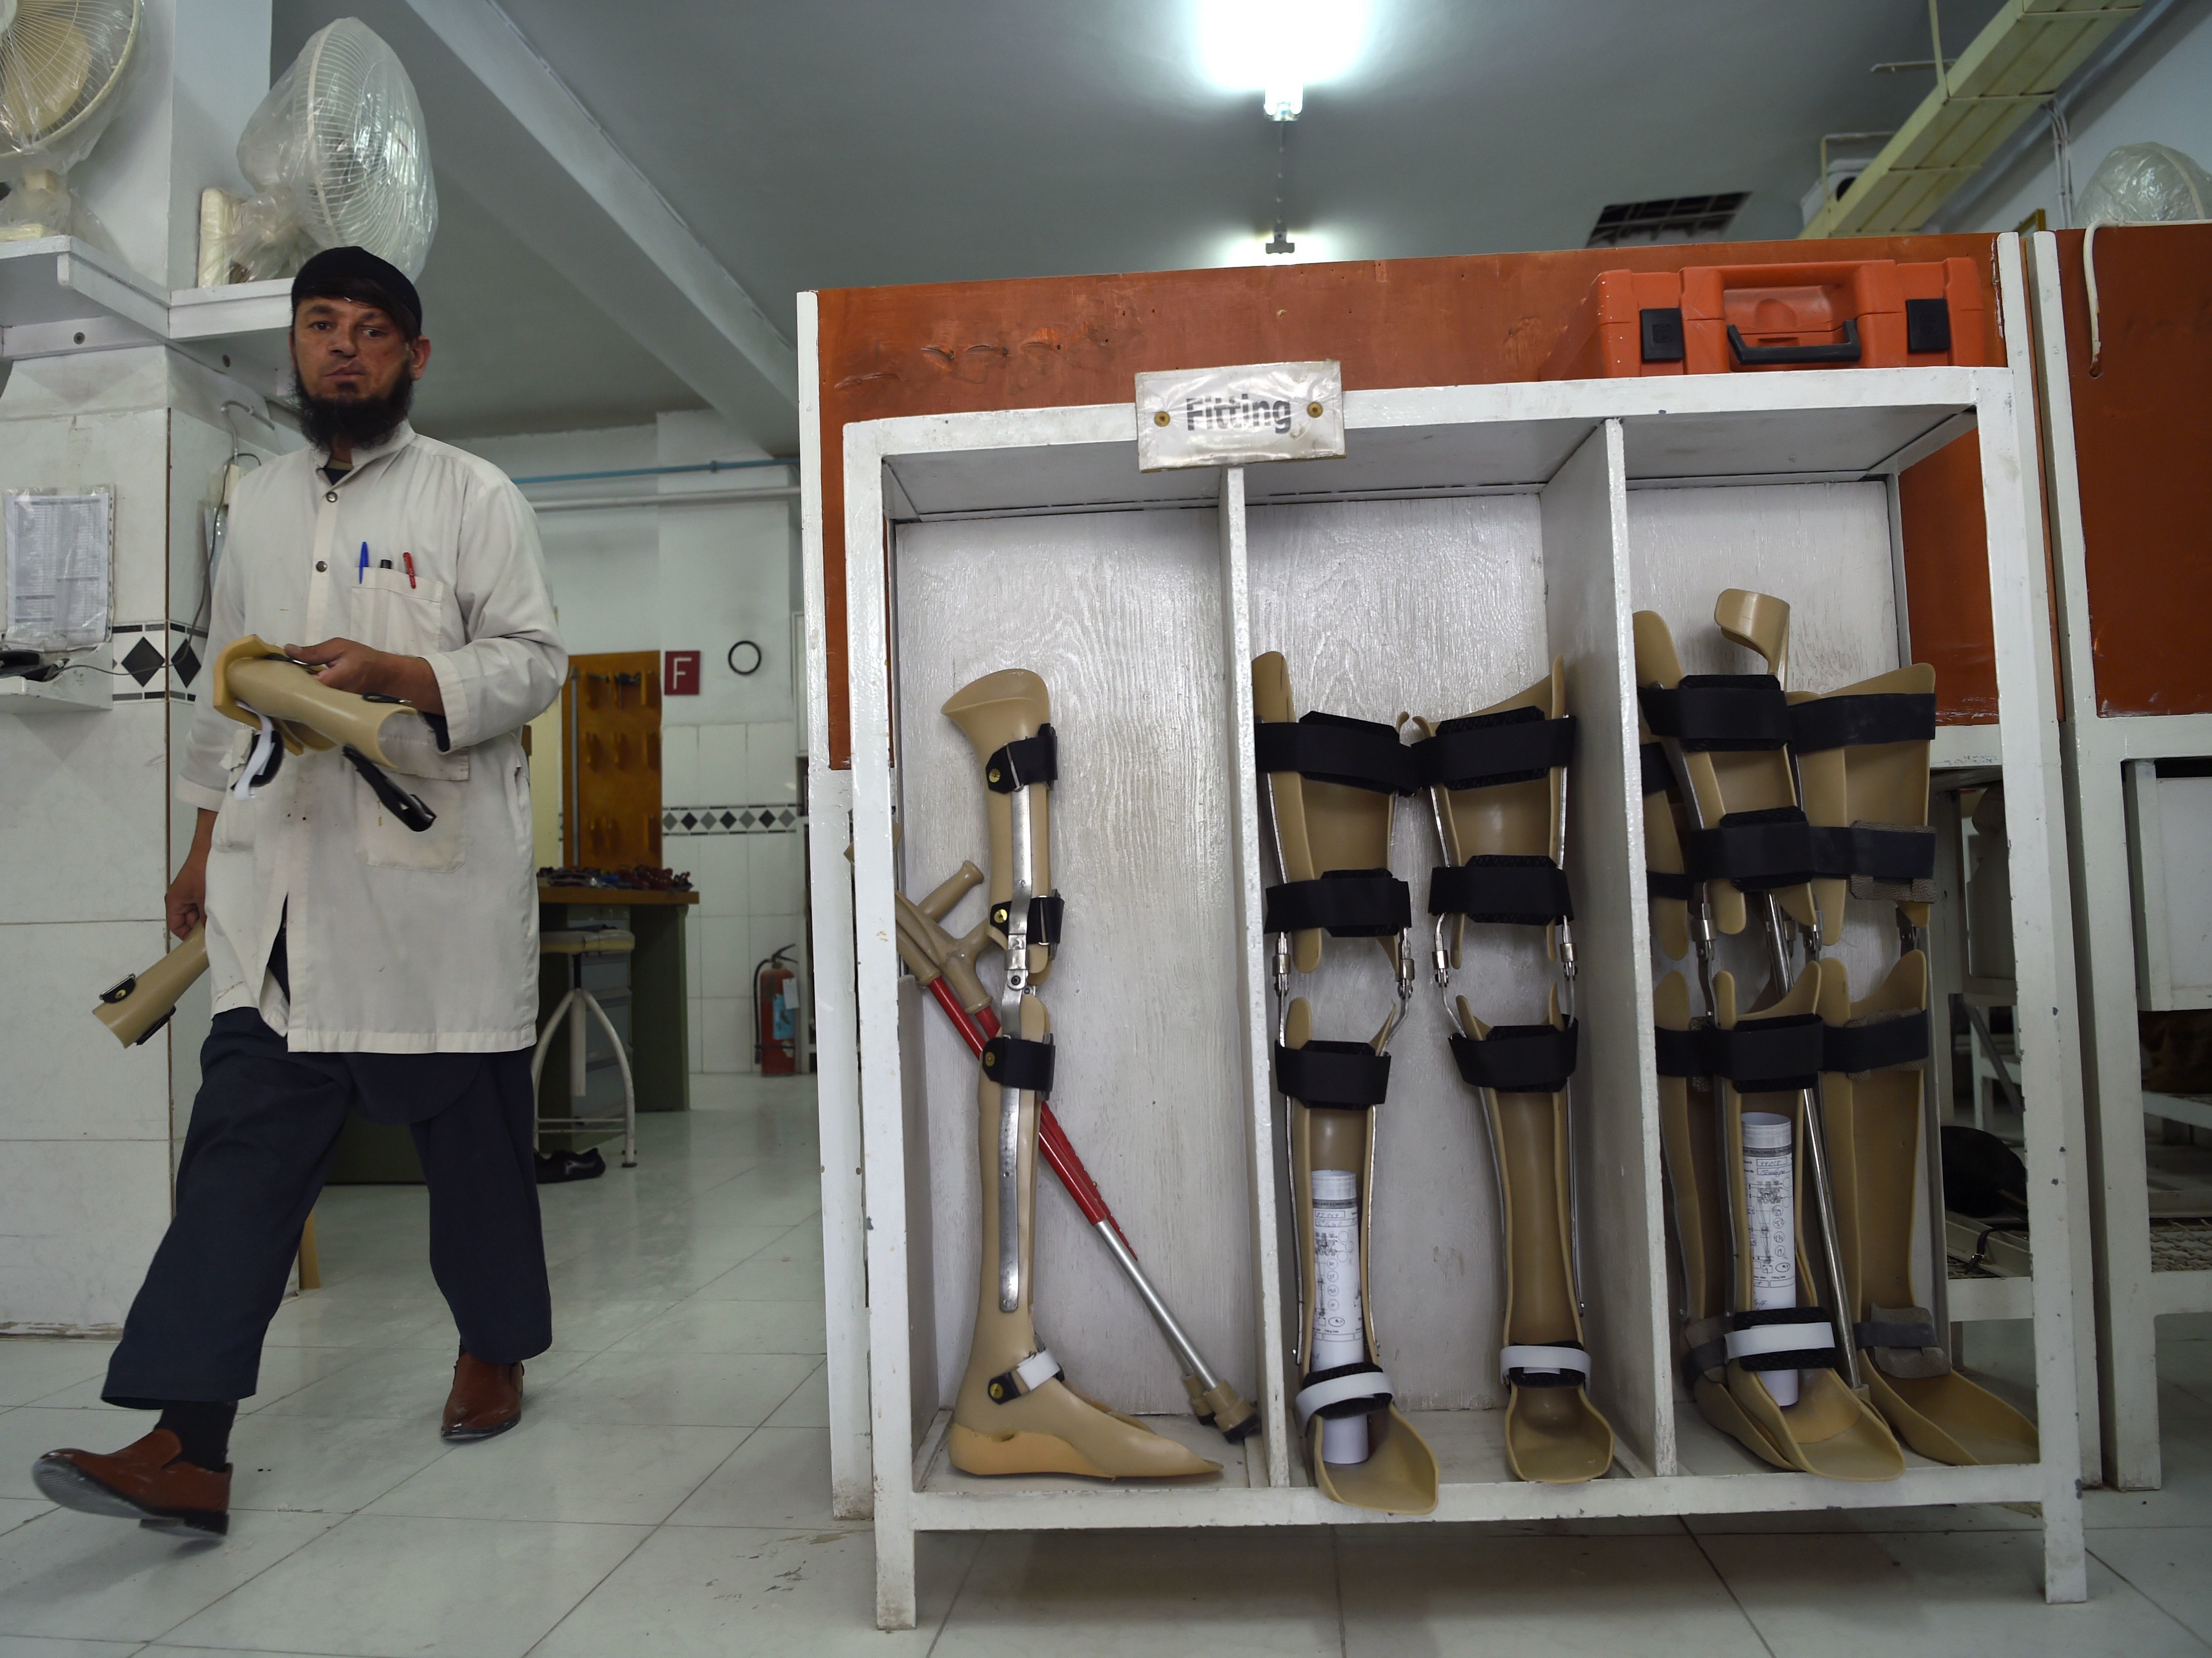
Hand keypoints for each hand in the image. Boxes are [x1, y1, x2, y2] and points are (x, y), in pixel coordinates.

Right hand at [167, 809, 215, 938]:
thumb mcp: (205, 898)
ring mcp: (191, 892)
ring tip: (223, 923)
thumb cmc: (203, 873)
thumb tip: (211, 935)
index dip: (187, 936)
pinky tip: (225, 911)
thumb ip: (207, 917)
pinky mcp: (201, 887)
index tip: (202, 943)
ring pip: (198, 912)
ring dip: (208, 916)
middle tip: (217, 934)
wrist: (211, 847)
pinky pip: (204, 902)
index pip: (175, 926)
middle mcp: (180, 898)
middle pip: (187, 920)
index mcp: (174, 901)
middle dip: (200, 927)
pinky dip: (213, 907)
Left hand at [284, 638, 444, 712]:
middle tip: (281, 676)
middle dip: (291, 686)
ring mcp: (334, 707)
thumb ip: (314, 651)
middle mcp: (332, 698)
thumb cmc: (363, 659)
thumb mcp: (339, 647)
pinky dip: (308, 696)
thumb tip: (288, 650)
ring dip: (299, 691)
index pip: (303, 685)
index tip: (278, 672)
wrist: (386, 676)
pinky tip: (303, 689)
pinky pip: (316, 704)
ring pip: (309, 701)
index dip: (288, 679)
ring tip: (290, 682)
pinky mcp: (335, 710)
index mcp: (332, 681)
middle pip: (303, 696)